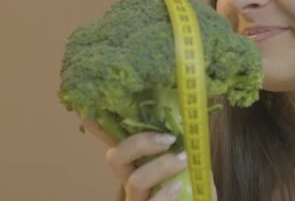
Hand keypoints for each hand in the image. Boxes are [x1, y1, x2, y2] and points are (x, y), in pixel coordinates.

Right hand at [82, 119, 216, 200]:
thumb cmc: (192, 187)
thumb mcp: (190, 163)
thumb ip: (184, 146)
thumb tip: (188, 122)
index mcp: (138, 164)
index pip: (115, 143)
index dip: (100, 128)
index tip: (94, 111)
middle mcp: (130, 181)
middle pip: (116, 158)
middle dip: (140, 143)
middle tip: (169, 139)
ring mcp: (136, 199)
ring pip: (135, 181)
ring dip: (162, 166)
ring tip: (184, 160)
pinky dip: (165, 195)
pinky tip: (179, 186)